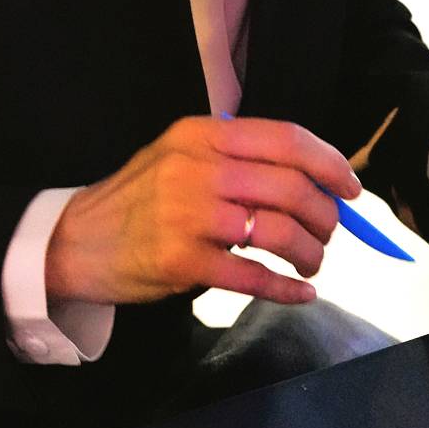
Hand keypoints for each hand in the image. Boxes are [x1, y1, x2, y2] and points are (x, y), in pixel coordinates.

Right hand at [45, 114, 361, 307]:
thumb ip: (238, 160)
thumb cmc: (140, 199)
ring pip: (276, 231)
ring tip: (310, 263)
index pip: (285, 139)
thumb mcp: (182, 156)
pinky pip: (252, 276)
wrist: (78, 241)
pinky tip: (297, 292)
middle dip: (324, 215)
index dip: (329, 162)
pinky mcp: (181, 261)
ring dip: (308, 252)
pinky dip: (285, 288)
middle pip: (290, 186)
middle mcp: (197, 167)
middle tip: (328, 234)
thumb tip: (314, 180)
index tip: (351, 187)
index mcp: (203, 135)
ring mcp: (188, 215)